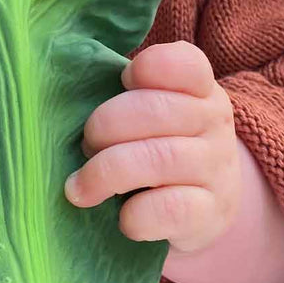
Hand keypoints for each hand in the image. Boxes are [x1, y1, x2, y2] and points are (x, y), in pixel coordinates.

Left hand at [64, 41, 239, 255]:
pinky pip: (168, 210)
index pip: (183, 64)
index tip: (123, 80)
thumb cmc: (160, 143)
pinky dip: (134, 216)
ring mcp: (216, 169)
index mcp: (198, 88)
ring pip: (157, 160)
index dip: (147, 68)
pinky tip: (121, 218)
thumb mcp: (154, 109)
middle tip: (86, 145)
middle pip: (156, 111)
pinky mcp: (210, 213)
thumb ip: (125, 94)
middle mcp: (214, 123)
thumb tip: (67, 91)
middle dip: (104, 127)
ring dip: (104, 173)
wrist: (208, 205)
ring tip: (79, 187)